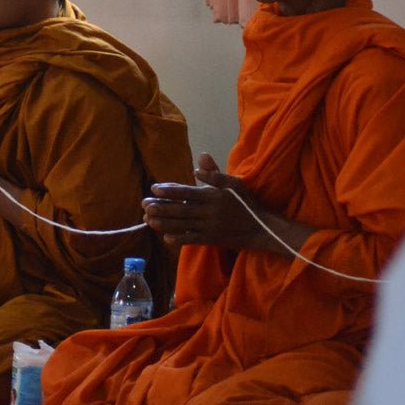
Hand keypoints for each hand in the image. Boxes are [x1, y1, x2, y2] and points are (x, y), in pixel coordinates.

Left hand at [142, 152, 268, 249]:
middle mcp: (209, 212)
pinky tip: (166, 238)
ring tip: (148, 220)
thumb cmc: (246, 203)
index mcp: (213, 196)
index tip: (154, 189)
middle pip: (181, 210)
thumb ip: (215, 174)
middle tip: (144, 205)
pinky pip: (192, 240)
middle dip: (161, 207)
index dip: (170, 191)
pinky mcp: (211, 239)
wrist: (260, 227)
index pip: (187, 193)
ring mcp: (209, 227)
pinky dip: (179, 239)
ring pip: (183, 225)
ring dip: (164, 223)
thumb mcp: (233, 184)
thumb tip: (198, 164)